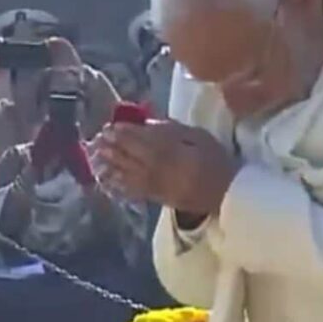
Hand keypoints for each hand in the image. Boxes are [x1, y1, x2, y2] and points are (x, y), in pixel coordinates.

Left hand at [97, 121, 239, 214]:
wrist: (227, 195)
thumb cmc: (216, 162)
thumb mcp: (200, 137)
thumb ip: (174, 130)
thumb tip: (149, 122)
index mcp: (169, 151)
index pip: (140, 139)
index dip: (124, 133)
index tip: (110, 126)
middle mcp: (157, 168)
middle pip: (129, 155)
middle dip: (112, 147)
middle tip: (97, 139)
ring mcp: (155, 185)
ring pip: (126, 172)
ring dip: (109, 164)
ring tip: (96, 156)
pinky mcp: (156, 198)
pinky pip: (132, 191)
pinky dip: (118, 185)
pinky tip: (106, 180)